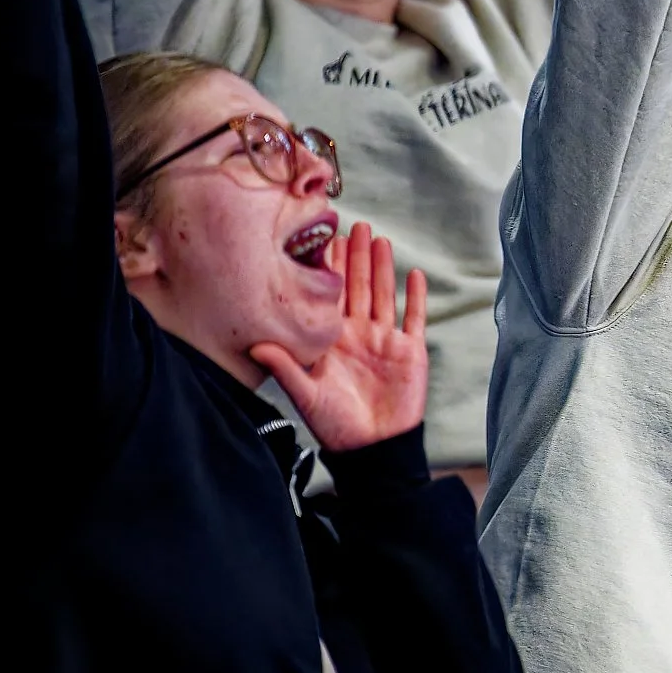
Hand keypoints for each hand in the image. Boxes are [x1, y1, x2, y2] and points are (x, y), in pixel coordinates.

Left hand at [252, 222, 430, 451]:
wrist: (373, 446)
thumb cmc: (336, 424)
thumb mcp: (305, 395)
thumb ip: (285, 367)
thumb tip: (255, 345)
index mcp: (333, 339)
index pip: (331, 296)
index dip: (329, 269)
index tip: (326, 240)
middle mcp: (358, 334)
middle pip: (359, 287)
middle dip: (357, 256)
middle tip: (356, 226)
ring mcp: (385, 340)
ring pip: (384, 295)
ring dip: (384, 267)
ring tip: (381, 240)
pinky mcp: (410, 351)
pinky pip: (414, 318)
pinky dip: (415, 297)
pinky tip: (415, 275)